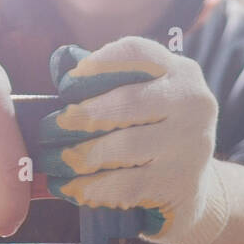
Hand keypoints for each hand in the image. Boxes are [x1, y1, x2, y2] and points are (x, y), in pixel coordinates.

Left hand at [34, 37, 229, 243]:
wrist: (193, 191)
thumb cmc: (154, 137)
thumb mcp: (142, 103)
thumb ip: (109, 83)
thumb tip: (61, 63)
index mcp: (180, 73)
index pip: (137, 52)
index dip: (98, 64)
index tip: (66, 84)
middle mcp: (193, 103)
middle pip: (128, 101)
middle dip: (83, 115)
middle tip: (50, 128)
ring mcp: (192, 144)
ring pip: (125, 146)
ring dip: (82, 155)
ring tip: (55, 162)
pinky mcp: (182, 183)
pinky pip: (127, 184)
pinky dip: (93, 188)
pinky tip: (71, 188)